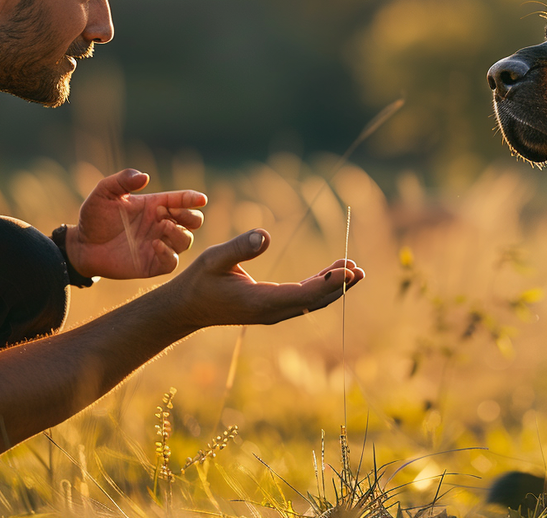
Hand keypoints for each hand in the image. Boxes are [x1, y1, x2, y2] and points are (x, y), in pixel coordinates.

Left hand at [67, 169, 206, 278]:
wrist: (82, 245)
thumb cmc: (94, 216)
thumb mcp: (105, 192)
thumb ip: (123, 180)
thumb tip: (144, 176)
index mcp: (155, 206)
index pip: (182, 200)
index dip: (193, 198)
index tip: (200, 198)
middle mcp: (161, 225)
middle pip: (193, 221)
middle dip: (190, 216)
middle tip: (176, 213)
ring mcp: (159, 245)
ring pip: (186, 240)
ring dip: (180, 233)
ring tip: (162, 226)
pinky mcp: (152, 264)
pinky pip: (172, 262)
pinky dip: (169, 254)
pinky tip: (155, 245)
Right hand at [166, 229, 364, 329]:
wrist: (187, 308)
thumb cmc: (199, 282)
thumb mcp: (214, 258)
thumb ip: (240, 247)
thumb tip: (265, 234)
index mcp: (260, 302)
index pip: (303, 295)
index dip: (329, 283)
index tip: (349, 271)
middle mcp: (272, 311)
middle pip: (314, 301)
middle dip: (338, 286)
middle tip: (359, 269)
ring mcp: (273, 312)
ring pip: (311, 302)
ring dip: (332, 287)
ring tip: (353, 270)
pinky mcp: (271, 308)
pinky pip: (302, 300)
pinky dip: (319, 287)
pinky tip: (329, 274)